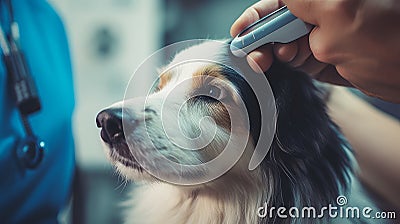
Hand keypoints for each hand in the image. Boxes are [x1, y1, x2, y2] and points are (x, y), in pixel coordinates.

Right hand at [231, 0, 399, 102]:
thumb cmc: (388, 38)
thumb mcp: (337, 11)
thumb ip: (301, 2)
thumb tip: (281, 2)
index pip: (280, 2)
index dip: (257, 15)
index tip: (241, 31)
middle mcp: (320, 13)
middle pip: (277, 21)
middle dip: (262, 36)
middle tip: (254, 53)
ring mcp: (321, 36)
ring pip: (283, 41)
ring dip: (271, 52)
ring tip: (268, 61)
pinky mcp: (323, 57)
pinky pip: (295, 59)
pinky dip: (285, 63)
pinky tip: (283, 64)